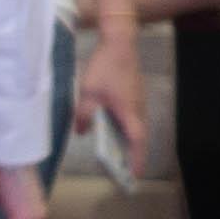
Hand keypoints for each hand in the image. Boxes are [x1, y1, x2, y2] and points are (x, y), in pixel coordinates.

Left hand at [73, 17, 144, 159]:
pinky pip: (133, 117)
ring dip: (129, 142)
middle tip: (125, 172)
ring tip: (118, 156)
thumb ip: (83, 115)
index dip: (137, 160)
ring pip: (136, 127)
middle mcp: (138, 109)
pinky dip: (127, 129)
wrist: (120, 43)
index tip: (135, 175)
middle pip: (138, 138)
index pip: (137, 142)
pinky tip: (113, 131)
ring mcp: (139, 101)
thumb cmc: (104, 68)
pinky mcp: (136, 95)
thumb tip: (80, 133)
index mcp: (128, 112)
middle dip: (133, 156)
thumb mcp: (88, 93)